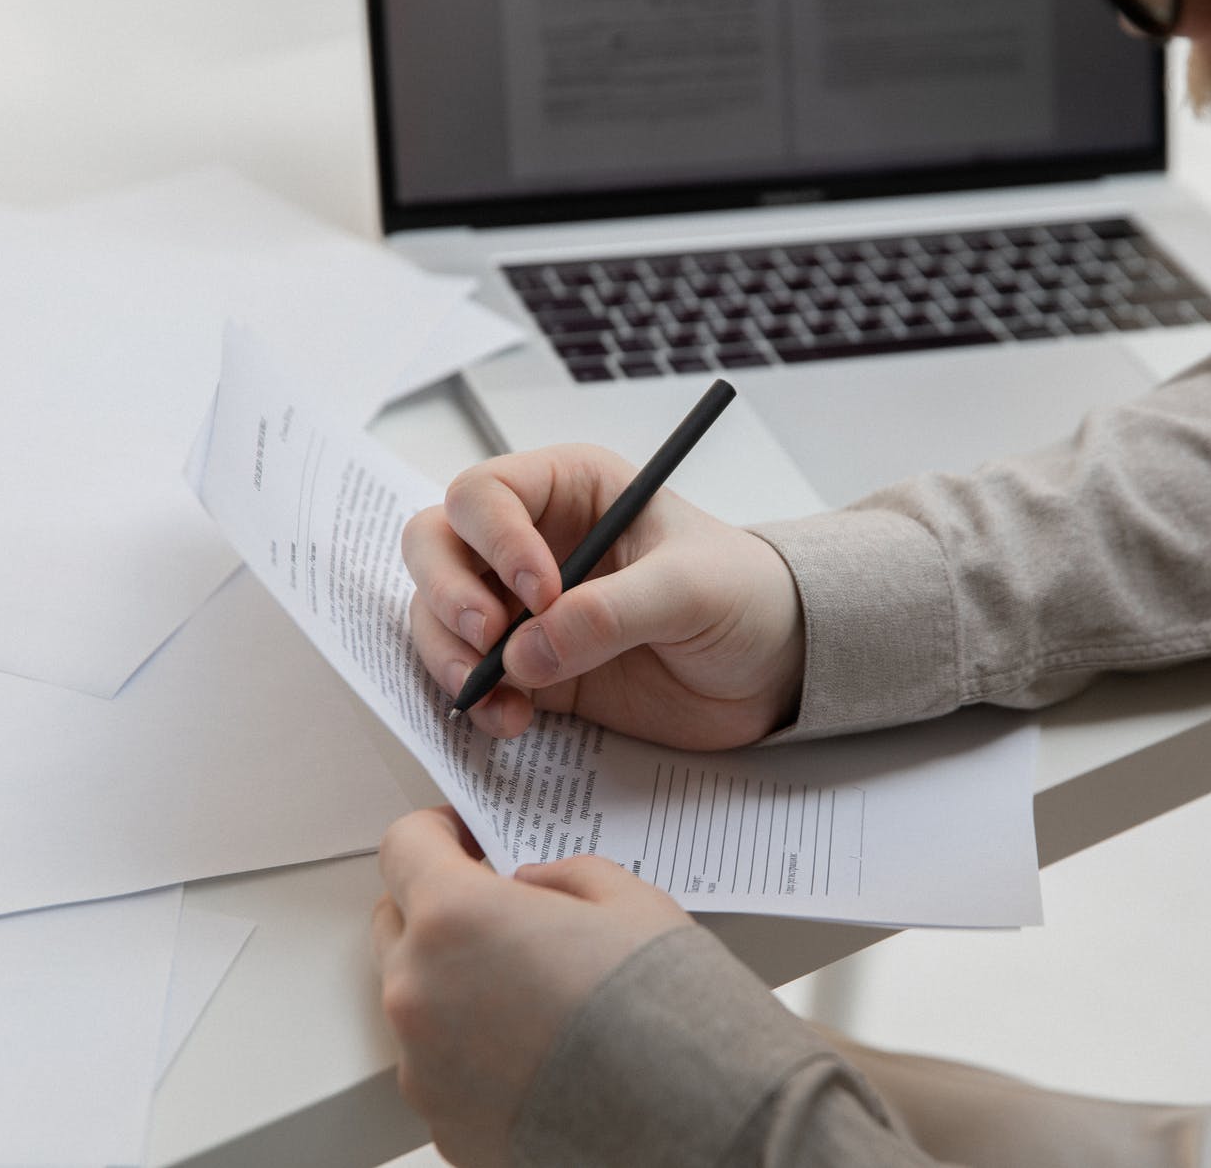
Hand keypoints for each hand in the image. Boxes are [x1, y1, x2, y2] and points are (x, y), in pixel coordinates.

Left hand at [371, 807, 692, 1167]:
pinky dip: (473, 1052)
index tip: (462, 837)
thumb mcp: (628, 900)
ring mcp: (424, 1067)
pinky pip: (440, 1066)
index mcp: (456, 918)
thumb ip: (563, 876)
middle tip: (503, 915)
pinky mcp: (442, 1122)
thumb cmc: (664, 1010)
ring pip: (417, 1000)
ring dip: (455, 983)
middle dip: (440, 908)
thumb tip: (532, 888)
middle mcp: (419, 992)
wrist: (690, 1120)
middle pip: (397, 923)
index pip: (404, 847)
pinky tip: (539, 1051)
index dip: (435, 831)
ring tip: (534, 995)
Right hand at [403, 443, 803, 748]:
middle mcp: (532, 540)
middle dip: (446, 593)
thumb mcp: (691, 590)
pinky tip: (512, 720)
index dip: (495, 540)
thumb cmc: (745, 596)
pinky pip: (467, 675)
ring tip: (496, 696)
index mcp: (571, 489)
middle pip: (437, 545)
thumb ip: (611, 614)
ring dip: (448, 654)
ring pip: (436, 612)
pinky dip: (474, 700)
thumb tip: (527, 651)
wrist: (773, 668)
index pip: (486, 493)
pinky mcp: (529, 665)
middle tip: (487, 638)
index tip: (540, 594)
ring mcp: (522, 606)